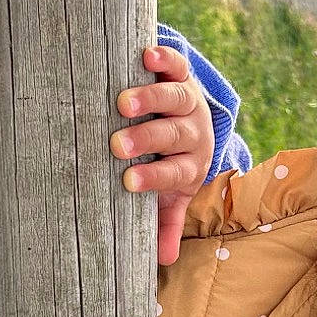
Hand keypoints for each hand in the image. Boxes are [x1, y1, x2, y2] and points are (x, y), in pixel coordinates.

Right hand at [116, 44, 215, 266]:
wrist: (199, 123)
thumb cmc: (173, 164)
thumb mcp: (173, 195)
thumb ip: (166, 223)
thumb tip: (161, 263)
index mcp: (190, 165)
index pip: (174, 173)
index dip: (154, 178)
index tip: (128, 183)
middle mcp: (193, 132)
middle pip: (173, 135)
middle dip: (147, 139)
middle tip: (118, 145)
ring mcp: (188, 101)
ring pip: (174, 97)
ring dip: (151, 98)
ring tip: (124, 103)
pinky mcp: (182, 74)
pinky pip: (177, 64)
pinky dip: (164, 58)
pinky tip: (146, 54)